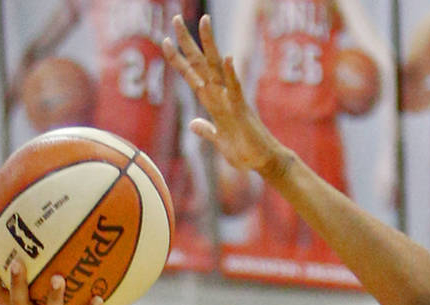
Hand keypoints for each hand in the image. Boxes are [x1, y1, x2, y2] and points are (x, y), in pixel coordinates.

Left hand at [162, 15, 286, 176]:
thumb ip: (207, 131)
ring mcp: (231, 100)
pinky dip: (230, 73)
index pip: (192, 76)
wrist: (264, 161)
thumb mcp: (219, 142)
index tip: (164, 41)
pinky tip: (226, 57)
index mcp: (214, 103)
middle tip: (176, 18)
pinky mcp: (242, 110)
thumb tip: (193, 123)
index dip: (178, 60)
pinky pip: (235, 88)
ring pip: (216, 68)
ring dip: (209, 45)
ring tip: (204, 21)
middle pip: (201, 64)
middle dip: (187, 42)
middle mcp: (221, 96)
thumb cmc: (245, 152)